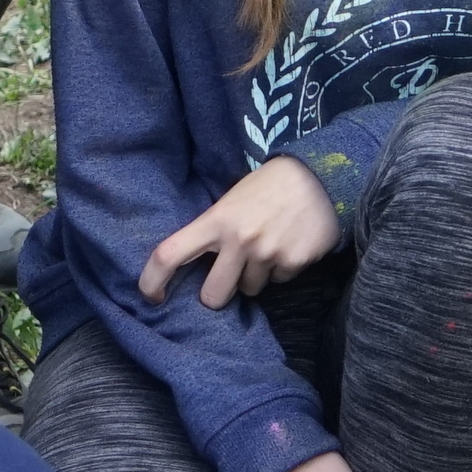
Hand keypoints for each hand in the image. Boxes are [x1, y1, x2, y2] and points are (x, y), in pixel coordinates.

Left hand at [140, 154, 343, 309]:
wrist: (320, 174)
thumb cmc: (269, 186)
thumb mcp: (232, 199)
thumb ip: (215, 229)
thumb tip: (197, 264)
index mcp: (216, 220)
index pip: (170, 253)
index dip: (152, 280)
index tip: (151, 295)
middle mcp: (239, 240)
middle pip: (212, 296)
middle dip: (219, 293)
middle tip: (229, 276)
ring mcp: (268, 254)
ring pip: (249, 290)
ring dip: (256, 276)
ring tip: (269, 245)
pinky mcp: (294, 262)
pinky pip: (280, 281)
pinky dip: (283, 269)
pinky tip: (290, 243)